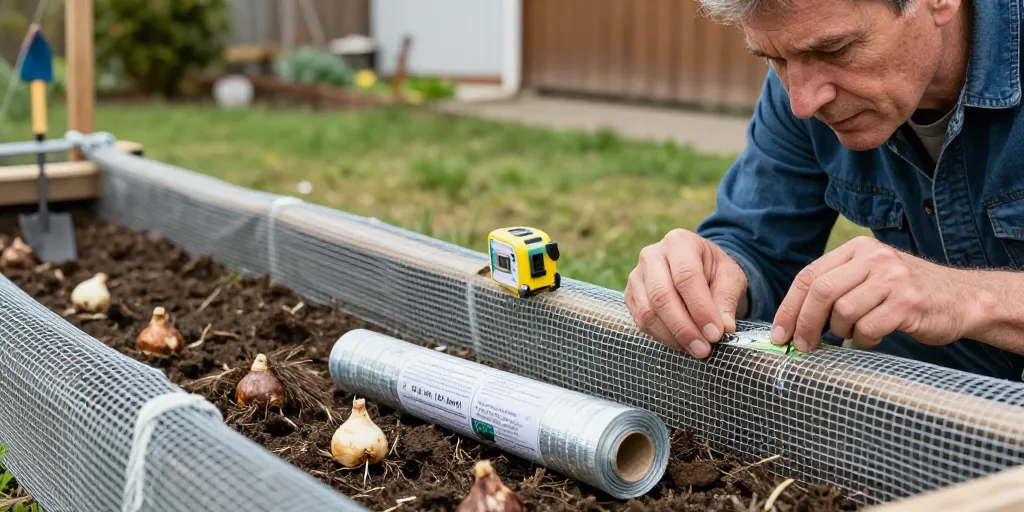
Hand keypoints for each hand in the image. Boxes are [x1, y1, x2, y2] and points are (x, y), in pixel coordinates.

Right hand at [626, 229, 748, 357]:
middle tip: (703, 349)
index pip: (686, 277)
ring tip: (695, 349)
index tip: (715, 334)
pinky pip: (641, 321)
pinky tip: (681, 343)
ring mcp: (636, 275)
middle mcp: (652, 255)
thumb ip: (727, 300)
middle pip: (661, 296)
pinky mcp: (630, 295)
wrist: (697, 269)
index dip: (700, 309)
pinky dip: (662, 337)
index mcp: (679, 242)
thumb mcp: (730, 278)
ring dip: (672, 336)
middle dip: (684, 328)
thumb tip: (724, 327)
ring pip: (648, 312)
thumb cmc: (714, 271)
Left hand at [770, 236, 977, 351]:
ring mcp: (892, 280)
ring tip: (853, 334)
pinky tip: (873, 337)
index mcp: (858, 249)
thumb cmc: (905, 294)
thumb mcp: (869, 277)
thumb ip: (835, 287)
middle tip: (802, 346)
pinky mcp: (908, 304)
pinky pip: (868, 328)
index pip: (809, 276)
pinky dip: (863, 340)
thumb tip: (791, 322)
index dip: (789, 307)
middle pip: (821, 292)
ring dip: (841, 332)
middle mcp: (874, 258)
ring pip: (843, 312)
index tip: (779, 333)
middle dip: (804, 324)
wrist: (963, 299)